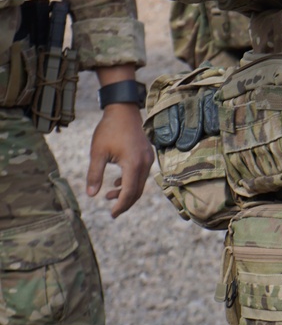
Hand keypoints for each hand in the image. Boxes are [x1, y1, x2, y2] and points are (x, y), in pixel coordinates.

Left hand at [86, 103, 153, 217]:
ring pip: (140, 184)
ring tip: (109, 194)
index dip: (120, 205)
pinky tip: (117, 183)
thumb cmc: (109, 130)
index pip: (129, 192)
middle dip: (125, 202)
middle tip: (112, 211)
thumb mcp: (97, 152)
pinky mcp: (147, 155)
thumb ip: (94, 174)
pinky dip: (131, 182)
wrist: (123, 110)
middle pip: (137, 191)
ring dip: (127, 192)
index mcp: (133, 164)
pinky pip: (141, 174)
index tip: (112, 214)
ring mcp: (148, 159)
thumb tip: (91, 195)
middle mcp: (144, 163)